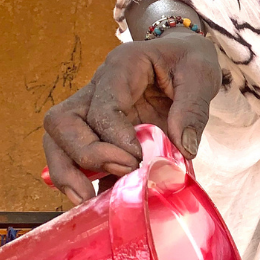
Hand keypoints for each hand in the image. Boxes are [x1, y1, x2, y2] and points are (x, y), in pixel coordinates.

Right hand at [43, 33, 220, 204]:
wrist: (182, 56)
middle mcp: (97, 89)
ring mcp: (93, 112)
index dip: (114, 136)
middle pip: (62, 123)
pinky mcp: (101, 134)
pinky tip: (101, 204)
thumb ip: (194, 108)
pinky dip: (86, 181)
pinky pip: (79, 159)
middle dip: (83, 156)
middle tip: (120, 174)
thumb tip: (184, 149)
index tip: (138, 159)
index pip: (101, 106)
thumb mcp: (200, 73)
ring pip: (58, 141)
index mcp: (121, 68)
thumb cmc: (188, 60)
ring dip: (68, 172)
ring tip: (88, 200)